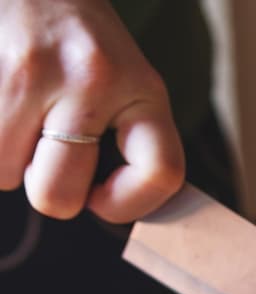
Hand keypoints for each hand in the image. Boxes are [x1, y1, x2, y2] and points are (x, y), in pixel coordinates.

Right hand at [0, 0, 183, 221]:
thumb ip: (131, 139)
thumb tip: (108, 209)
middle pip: (57, 195)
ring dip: (7, 160)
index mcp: (142, 88)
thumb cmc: (83, 44)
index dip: (129, 205)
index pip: (161, 173)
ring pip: (3, 174)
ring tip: (20, 118)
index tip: (103, 198)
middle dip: (47, 190)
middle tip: (48, 157)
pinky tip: (3, 106)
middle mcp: (92, 79)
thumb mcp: (127, 81)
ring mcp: (32, 72)